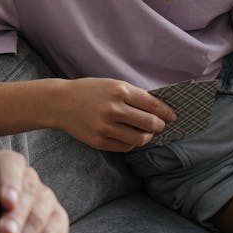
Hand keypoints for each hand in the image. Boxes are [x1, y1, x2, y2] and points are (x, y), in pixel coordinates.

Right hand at [51, 77, 176, 150]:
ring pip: (140, 139)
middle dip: (159, 126)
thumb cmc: (89, 91)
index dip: (166, 112)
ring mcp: (105, 127)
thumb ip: (133, 95)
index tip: (172, 116)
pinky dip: (132, 143)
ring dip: (147, 136)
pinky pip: (125, 147)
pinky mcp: (99, 141)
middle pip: (149, 124)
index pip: (152, 104)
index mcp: (119, 91)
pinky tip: (129, 136)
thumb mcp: (111, 85)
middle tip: (159, 125)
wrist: (60, 103)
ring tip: (145, 132)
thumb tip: (158, 108)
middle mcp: (113, 109)